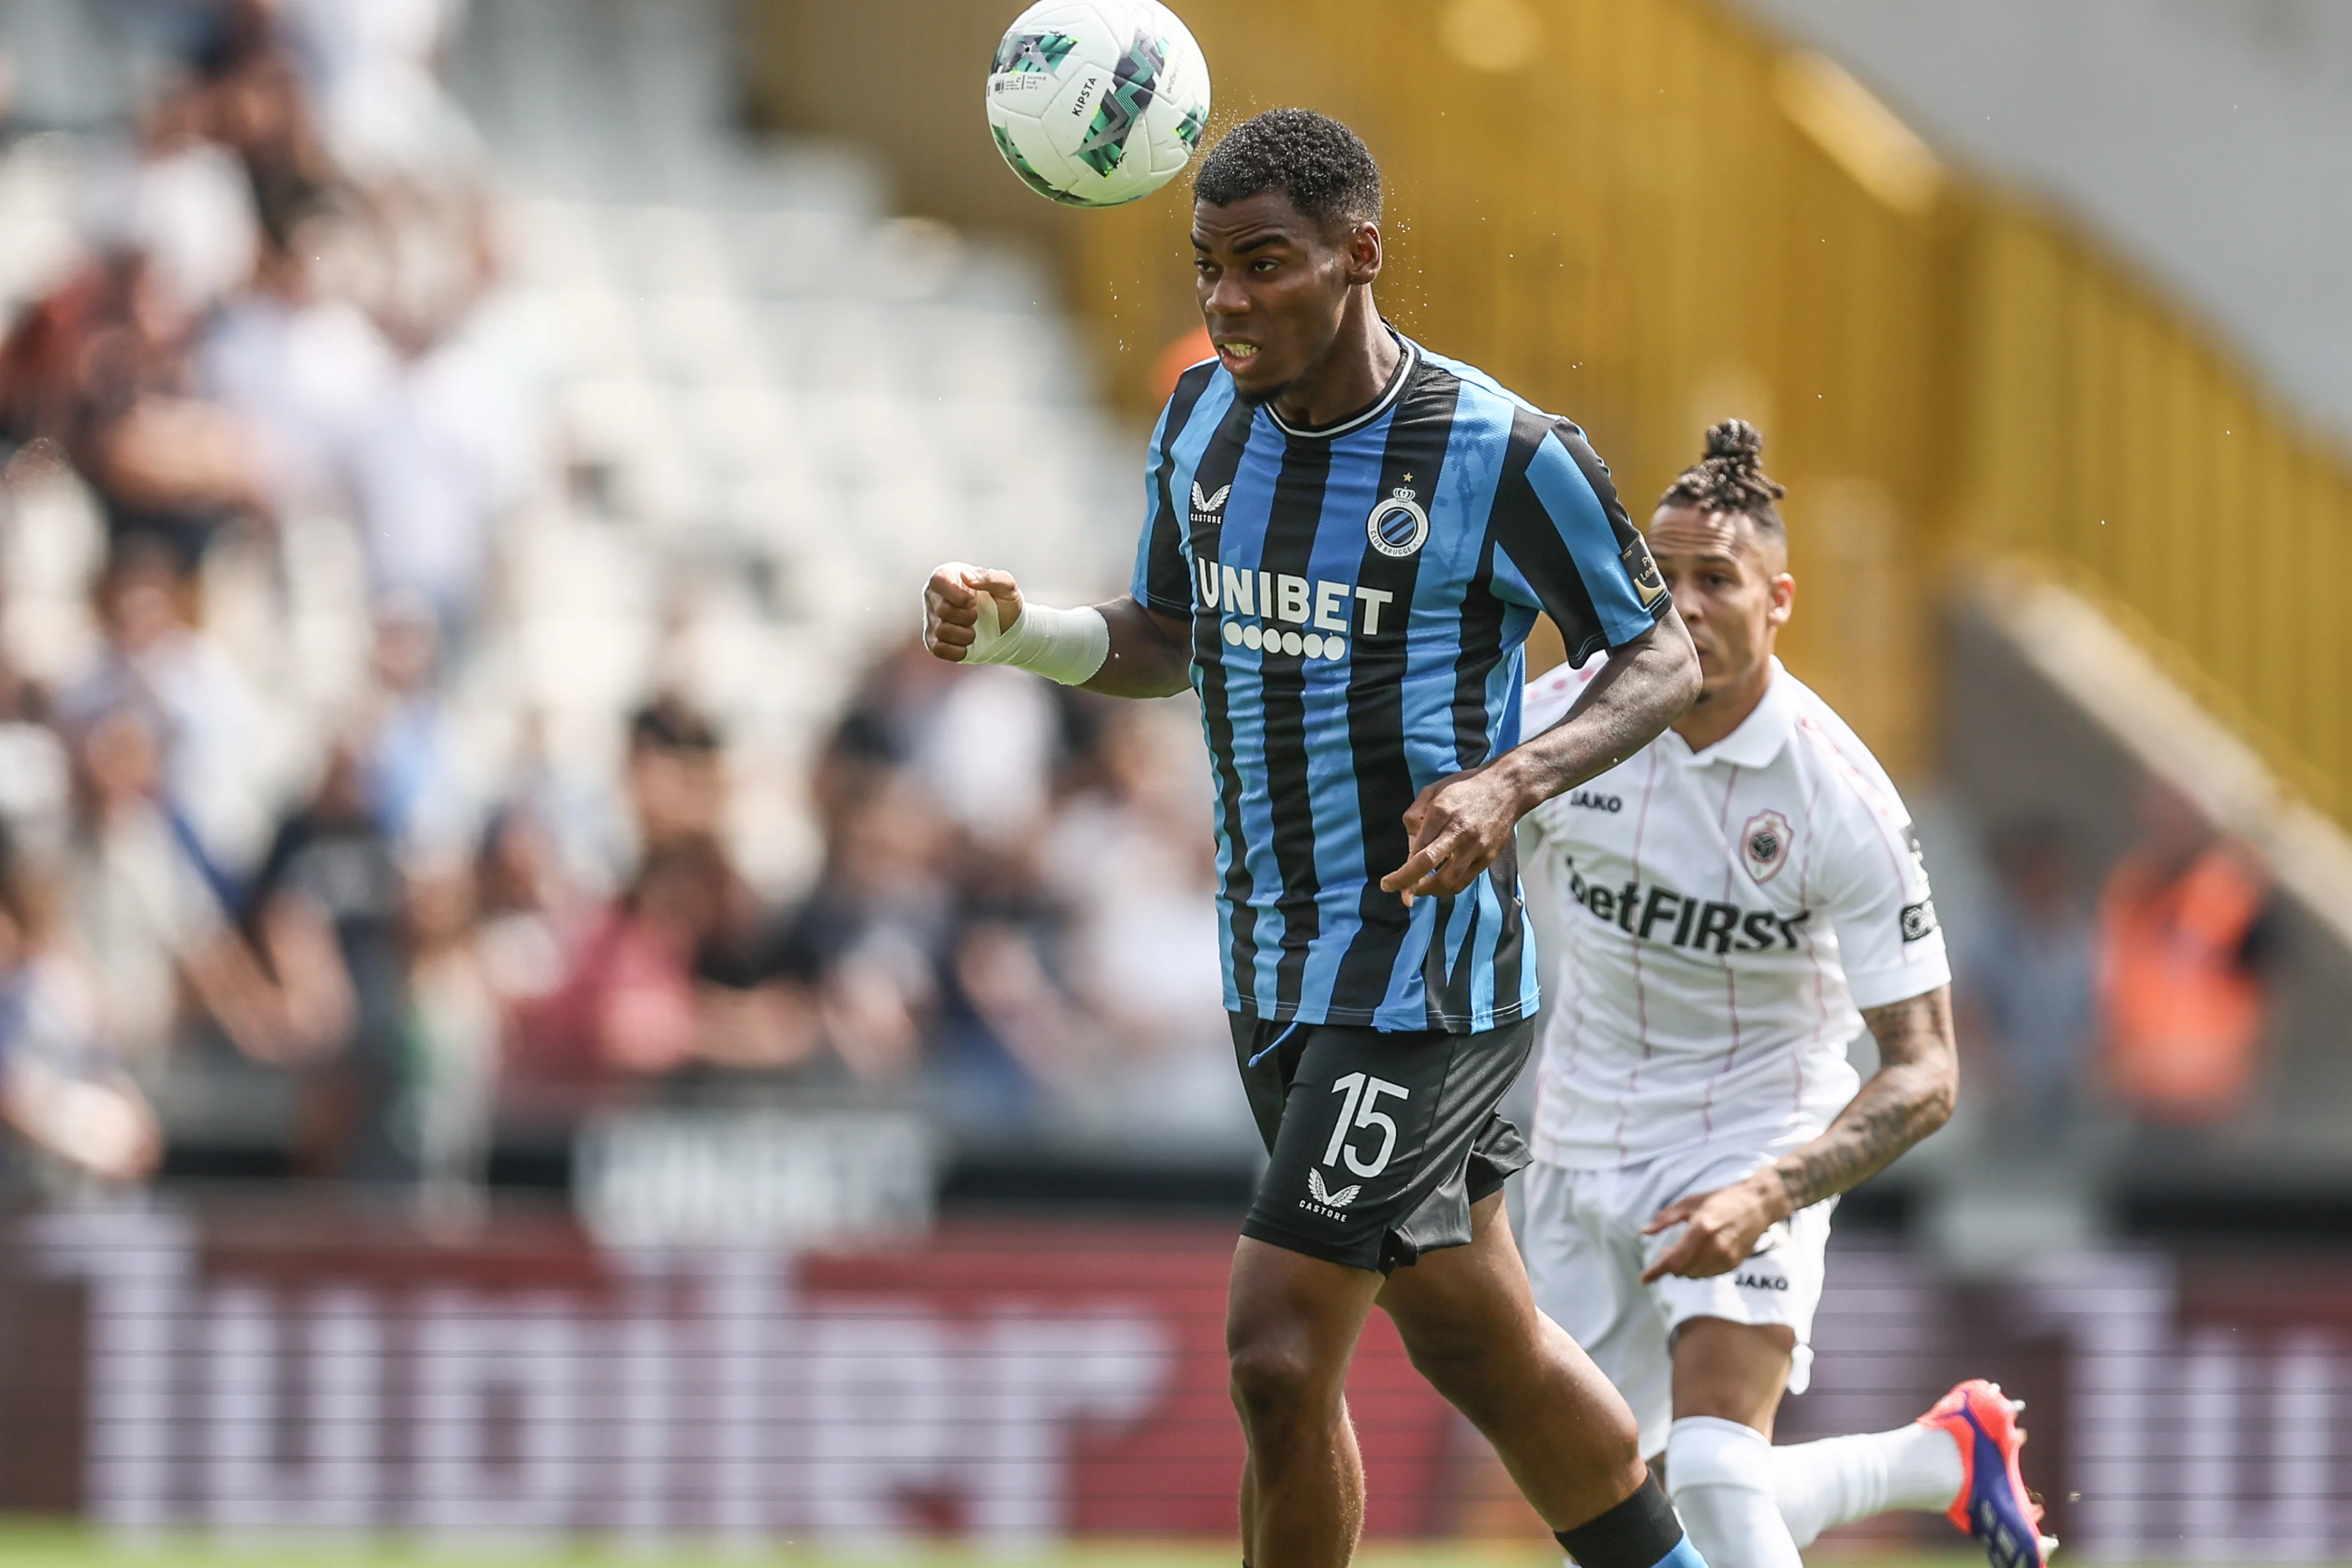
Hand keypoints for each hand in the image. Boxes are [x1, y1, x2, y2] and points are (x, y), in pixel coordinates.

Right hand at [923, 563, 1022, 662]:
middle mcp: (934, 596)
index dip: (956, 594)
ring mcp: (931, 619)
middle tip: (977, 616)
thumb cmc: (1002, 601)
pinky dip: (957, 651)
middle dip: (967, 617)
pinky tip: (967, 645)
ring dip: (965, 635)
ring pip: (941, 631)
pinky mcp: (933, 640)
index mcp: (948, 576)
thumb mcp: (1005, 585)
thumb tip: (966, 576)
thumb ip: (988, 577)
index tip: (974, 602)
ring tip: (974, 630)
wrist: (1006, 627)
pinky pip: (938, 649)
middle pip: (942, 610)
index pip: (938, 581)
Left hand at [1378, 765, 1526, 903]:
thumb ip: (1414, 815)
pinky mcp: (1488, 856)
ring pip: (1449, 880)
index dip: (1402, 873)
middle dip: (1410, 885)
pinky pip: (1465, 881)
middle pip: (1429, 865)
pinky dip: (1448, 887)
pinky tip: (1438, 885)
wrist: (1507, 788)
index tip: (1388, 884)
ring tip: (1419, 890)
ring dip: (1430, 891)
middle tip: (1402, 896)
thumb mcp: (1433, 790)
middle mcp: (1459, 832)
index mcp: (1441, 812)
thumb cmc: (1466, 788)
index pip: (1417, 849)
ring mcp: (1476, 846)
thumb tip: (1410, 844)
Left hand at [1640, 1170, 1790, 1282]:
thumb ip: (1665, 1218)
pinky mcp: (1735, 1263)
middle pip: (1683, 1270)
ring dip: (1683, 1269)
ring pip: (1695, 1274)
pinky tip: (1697, 1256)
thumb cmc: (1720, 1200)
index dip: (1657, 1271)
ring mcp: (1727, 1257)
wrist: (1757, 1205)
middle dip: (1669, 1266)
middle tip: (1664, 1253)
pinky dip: (1698, 1269)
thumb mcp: (1689, 1202)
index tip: (1643, 1279)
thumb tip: (1644, 1231)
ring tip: (1680, 1253)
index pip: (1674, 1258)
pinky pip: (1709, 1274)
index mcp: (1701, 1228)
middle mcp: (1715, 1246)